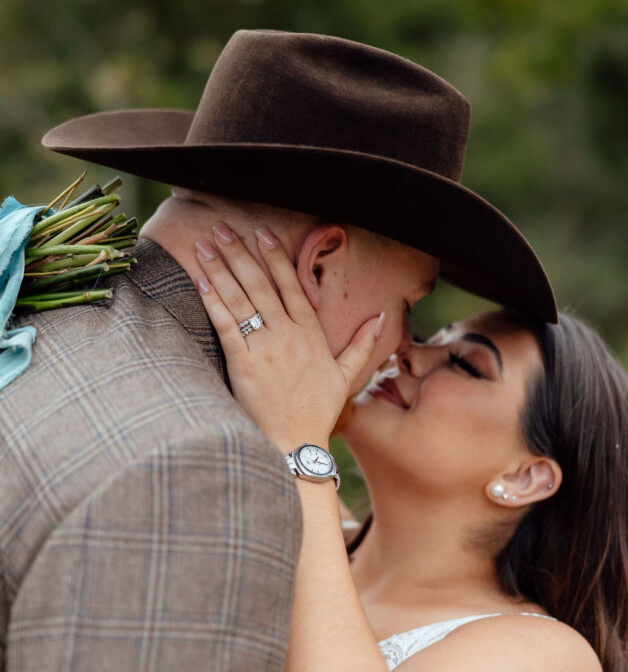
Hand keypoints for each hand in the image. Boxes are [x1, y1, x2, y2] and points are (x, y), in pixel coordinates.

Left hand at [194, 223, 384, 449]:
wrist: (295, 444)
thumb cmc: (317, 412)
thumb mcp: (345, 376)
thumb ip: (362, 343)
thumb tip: (382, 316)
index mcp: (311, 334)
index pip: (292, 286)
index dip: (275, 257)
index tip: (262, 233)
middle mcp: (288, 335)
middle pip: (261, 284)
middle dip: (239, 253)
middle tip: (220, 227)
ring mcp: (265, 348)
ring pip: (241, 299)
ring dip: (220, 269)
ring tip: (203, 244)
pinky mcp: (243, 364)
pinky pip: (227, 325)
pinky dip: (213, 301)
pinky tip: (200, 280)